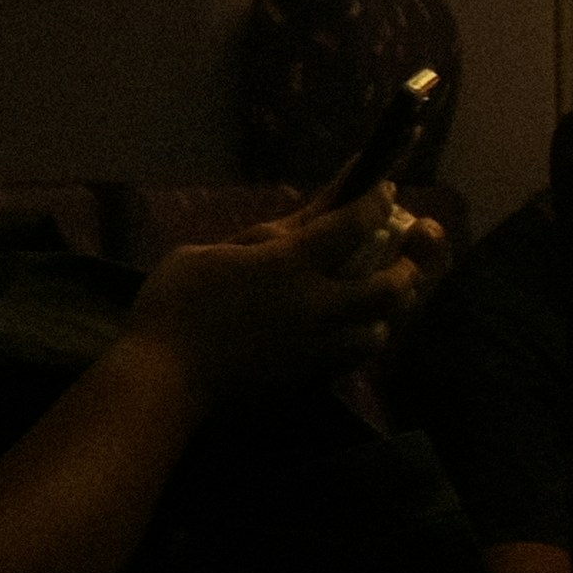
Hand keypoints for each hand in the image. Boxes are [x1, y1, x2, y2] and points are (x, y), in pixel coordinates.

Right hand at [126, 190, 432, 408]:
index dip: (376, 202)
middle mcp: (317, 306)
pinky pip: (354, 359)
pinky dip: (360, 341)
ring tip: (377, 299)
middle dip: (410, 266)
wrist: (162, 381)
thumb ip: (260, 240)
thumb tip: (297, 231)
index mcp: (290, 265)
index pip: (354, 225)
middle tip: (407, 253)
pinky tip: (348, 332)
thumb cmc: (172, 307)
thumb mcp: (207, 254)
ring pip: (381, 331)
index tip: (386, 191)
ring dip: (387, 313)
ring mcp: (318, 347)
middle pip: (393, 286)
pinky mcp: (309, 379)